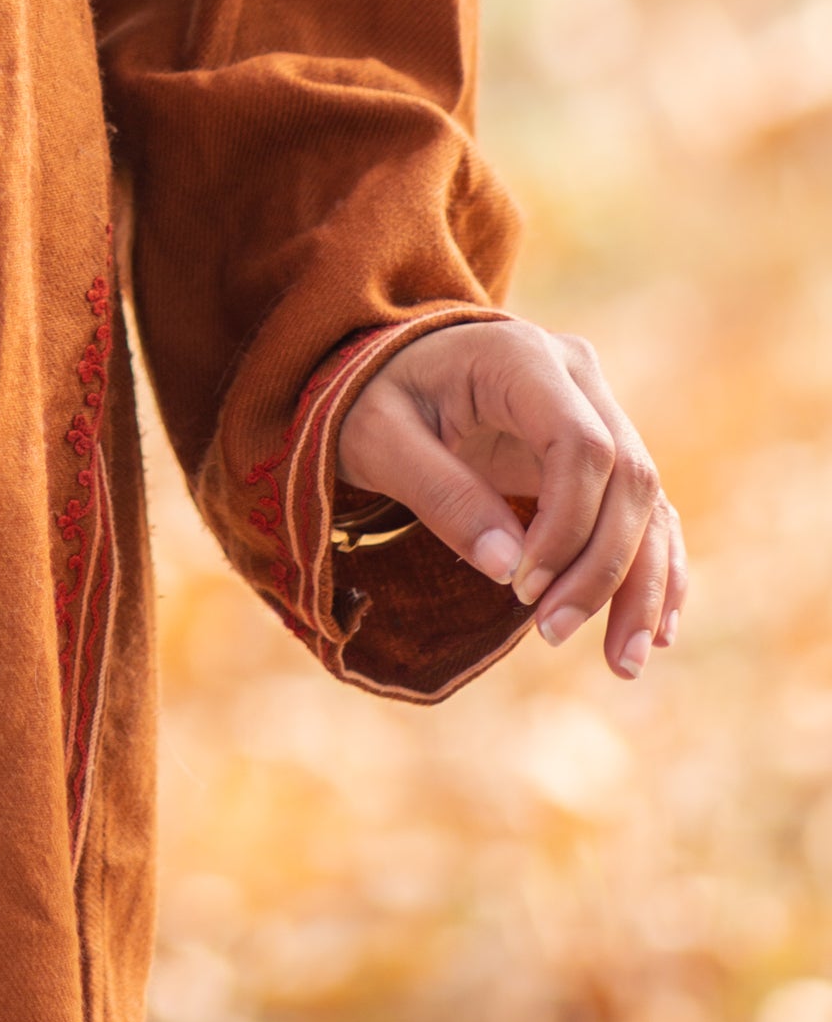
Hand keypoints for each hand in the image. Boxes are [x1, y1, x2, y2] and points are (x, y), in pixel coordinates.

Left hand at [333, 316, 683, 678]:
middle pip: (629, 479)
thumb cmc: (369, 398)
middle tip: (551, 633)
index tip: (520, 587)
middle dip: (602, 568)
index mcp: (522, 358)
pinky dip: (652, 570)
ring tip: (624, 663)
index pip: (582, 447)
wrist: (383, 369)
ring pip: (649, 503)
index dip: (566, 526)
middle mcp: (577, 377)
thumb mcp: (378, 438)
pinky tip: (652, 631)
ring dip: (640, 585)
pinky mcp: (603, 452)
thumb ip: (441, 495)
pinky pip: (647, 513)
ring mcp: (599, 410)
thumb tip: (510, 570)